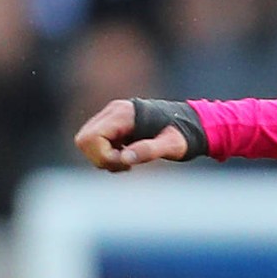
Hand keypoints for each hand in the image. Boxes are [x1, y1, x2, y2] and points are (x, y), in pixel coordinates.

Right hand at [75, 98, 192, 170]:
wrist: (193, 125)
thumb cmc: (184, 136)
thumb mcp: (172, 146)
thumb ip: (149, 150)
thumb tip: (125, 159)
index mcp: (124, 114)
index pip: (91, 138)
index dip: (103, 156)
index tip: (126, 163)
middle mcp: (113, 112)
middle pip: (84, 140)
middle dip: (100, 158)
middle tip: (126, 165)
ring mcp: (111, 116)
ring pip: (87, 142)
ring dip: (103, 158)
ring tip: (128, 163)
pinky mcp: (114, 123)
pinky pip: (96, 142)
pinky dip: (107, 155)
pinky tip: (127, 158)